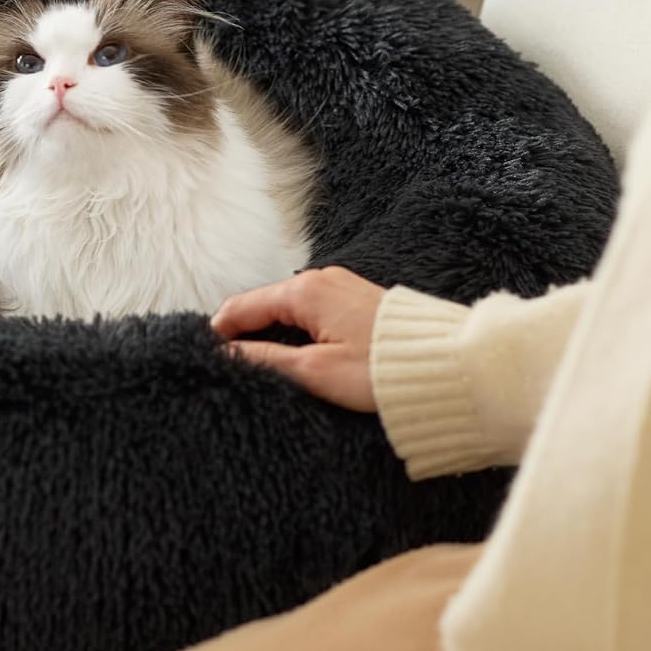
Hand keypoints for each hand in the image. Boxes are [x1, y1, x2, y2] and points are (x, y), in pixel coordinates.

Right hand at [210, 267, 387, 412]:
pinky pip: (312, 311)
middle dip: (242, 331)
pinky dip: (295, 330)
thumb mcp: (316, 371)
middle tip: (227, 364)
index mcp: (304, 292)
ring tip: (258, 364)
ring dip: (270, 332)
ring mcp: (340, 286)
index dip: (218, 333)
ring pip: (288, 308)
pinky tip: (295, 354)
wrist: (448, 365)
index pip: (241, 308)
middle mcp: (320, 279)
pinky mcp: (356, 299)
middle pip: (263, 304)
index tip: (202, 355)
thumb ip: (266, 360)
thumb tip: (226, 354)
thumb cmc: (384, 370)